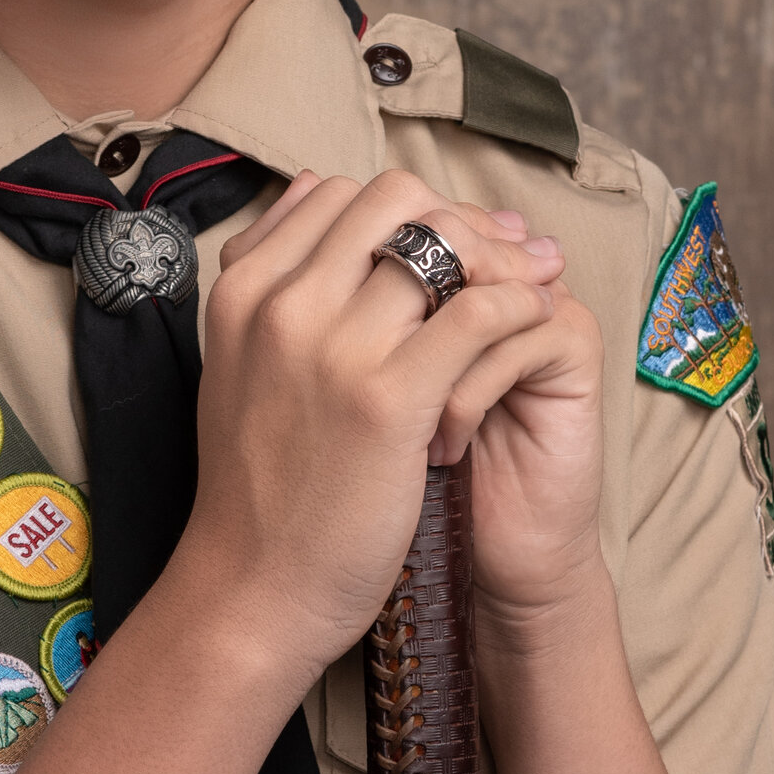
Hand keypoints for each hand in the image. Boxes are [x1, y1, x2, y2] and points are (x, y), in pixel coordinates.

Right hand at [170, 170, 600, 684]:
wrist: (254, 587)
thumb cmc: (260, 486)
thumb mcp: (242, 362)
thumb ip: (275, 277)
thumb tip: (315, 186)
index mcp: (243, 289)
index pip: (340, 193)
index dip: (410, 208)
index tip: (454, 242)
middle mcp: (281, 302)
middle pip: (394, 199)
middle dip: (459, 218)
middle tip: (502, 258)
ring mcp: (332, 346)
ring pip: (443, 242)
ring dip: (500, 259)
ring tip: (530, 288)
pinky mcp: (388, 397)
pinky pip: (478, 311)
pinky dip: (517, 306)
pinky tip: (530, 330)